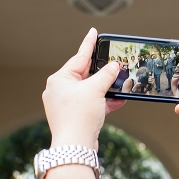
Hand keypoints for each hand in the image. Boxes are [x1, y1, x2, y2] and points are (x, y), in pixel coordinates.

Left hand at [42, 28, 125, 149]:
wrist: (75, 146)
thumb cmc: (79, 116)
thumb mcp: (95, 89)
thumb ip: (107, 75)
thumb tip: (114, 66)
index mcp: (59, 79)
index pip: (79, 57)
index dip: (89, 44)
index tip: (94, 32)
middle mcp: (59, 90)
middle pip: (85, 74)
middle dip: (102, 71)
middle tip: (113, 60)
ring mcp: (66, 104)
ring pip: (89, 90)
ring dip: (105, 87)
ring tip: (120, 82)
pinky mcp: (74, 116)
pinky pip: (91, 103)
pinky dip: (103, 101)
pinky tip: (118, 100)